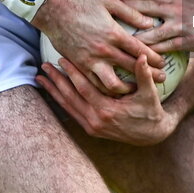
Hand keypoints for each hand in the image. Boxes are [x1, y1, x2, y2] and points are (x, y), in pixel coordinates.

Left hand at [36, 56, 177, 145]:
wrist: (152, 135)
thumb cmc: (151, 112)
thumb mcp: (150, 94)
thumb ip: (144, 75)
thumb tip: (141, 56)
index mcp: (108, 111)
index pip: (84, 89)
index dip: (72, 74)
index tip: (61, 59)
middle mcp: (96, 121)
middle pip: (70, 98)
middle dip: (56, 81)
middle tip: (44, 66)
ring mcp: (92, 127)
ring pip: (68, 107)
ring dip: (54, 92)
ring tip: (41, 78)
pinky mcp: (91, 129)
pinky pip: (72, 113)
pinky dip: (62, 101)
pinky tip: (54, 92)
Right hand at [38, 0, 165, 95]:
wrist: (53, 9)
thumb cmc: (82, 2)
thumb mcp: (110, 2)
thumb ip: (131, 13)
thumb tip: (150, 22)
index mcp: (114, 34)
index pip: (140, 51)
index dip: (154, 59)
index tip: (163, 64)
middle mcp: (103, 50)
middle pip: (131, 69)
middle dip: (149, 76)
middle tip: (161, 80)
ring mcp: (90, 60)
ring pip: (112, 85)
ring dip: (126, 89)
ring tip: (136, 89)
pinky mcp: (78, 65)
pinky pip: (93, 84)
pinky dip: (104, 90)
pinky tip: (113, 89)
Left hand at [116, 0, 193, 52]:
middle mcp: (177, 11)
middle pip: (146, 11)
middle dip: (126, 14)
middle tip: (109, 17)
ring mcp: (182, 28)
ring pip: (152, 33)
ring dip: (135, 37)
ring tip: (118, 40)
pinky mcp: (187, 42)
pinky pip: (165, 48)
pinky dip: (152, 52)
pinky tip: (140, 55)